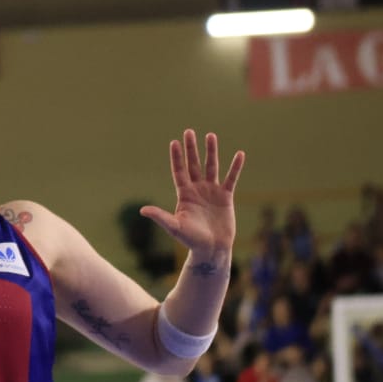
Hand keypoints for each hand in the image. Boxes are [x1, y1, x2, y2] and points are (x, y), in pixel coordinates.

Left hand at [144, 129, 241, 263]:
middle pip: (194, 164)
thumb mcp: (175, 227)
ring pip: (212, 167)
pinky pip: (231, 178)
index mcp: (184, 195)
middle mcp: (197, 190)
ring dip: (211, 152)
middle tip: (189, 131)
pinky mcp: (226, 197)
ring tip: (210, 135)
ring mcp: (212, 191)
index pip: (179, 171)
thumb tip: (143, 210)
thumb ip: (161, 216)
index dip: (176, 157)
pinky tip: (240, 154)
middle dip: (191, 149)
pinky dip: (235, 167)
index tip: (174, 142)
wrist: (212, 249)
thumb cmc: (191, 240)